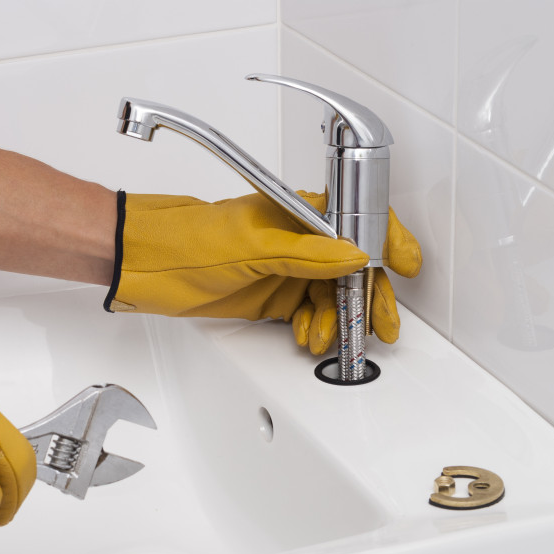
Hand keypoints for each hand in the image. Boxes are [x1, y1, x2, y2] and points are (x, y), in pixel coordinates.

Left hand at [105, 192, 420, 353]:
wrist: (145, 265)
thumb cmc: (187, 239)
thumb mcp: (253, 245)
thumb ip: (307, 254)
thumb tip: (353, 256)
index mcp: (299, 214)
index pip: (358, 222)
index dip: (388, 242)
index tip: (407, 265)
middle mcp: (297, 241)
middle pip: (352, 269)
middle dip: (368, 298)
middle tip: (380, 325)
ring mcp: (285, 271)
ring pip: (331, 296)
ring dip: (336, 320)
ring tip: (325, 338)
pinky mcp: (271, 297)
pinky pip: (308, 314)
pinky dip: (315, 328)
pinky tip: (309, 337)